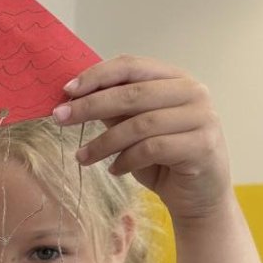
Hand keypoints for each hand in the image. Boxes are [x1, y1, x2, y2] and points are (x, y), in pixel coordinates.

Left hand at [54, 56, 231, 221]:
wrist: (199, 198)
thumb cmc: (164, 160)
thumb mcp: (133, 130)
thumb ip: (114, 110)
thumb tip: (73, 97)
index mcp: (175, 78)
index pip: (132, 65)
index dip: (97, 75)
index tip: (66, 91)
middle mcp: (193, 91)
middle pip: (132, 93)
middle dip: (90, 106)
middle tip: (59, 118)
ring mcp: (201, 117)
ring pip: (140, 124)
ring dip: (104, 142)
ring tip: (81, 157)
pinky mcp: (202, 145)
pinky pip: (153, 148)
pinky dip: (126, 160)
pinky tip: (114, 170)